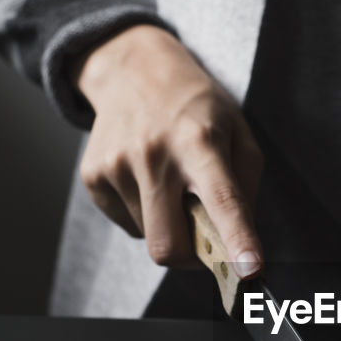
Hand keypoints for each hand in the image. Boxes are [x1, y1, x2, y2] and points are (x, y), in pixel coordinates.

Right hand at [74, 24, 264, 276]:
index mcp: (200, 142)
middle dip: (190, 256)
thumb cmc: (196, 106)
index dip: (237, 240)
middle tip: (204, 235)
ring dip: (166, 225)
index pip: (222, 201)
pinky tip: (146, 180)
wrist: (133, 70)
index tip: (248, 271)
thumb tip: (239, 243)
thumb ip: (245, 188)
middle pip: (169, 245)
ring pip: (148, 237)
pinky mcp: (92, 177)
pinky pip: (126, 225)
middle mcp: (154, 155)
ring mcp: (117, 166)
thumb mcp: (238, 132)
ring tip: (170, 184)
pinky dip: (143, 214)